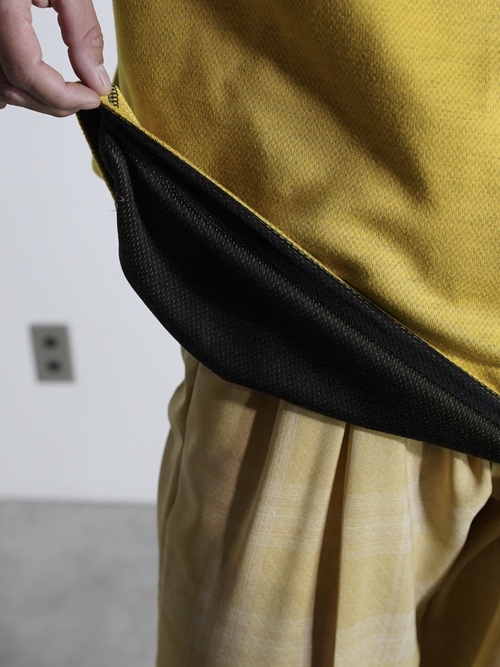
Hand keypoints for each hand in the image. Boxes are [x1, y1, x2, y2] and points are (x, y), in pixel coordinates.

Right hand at [0, 0, 111, 116]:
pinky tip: (32, 85)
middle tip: (84, 96)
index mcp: (0, 7)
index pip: (27, 72)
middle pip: (12, 88)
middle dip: (53, 102)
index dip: (63, 96)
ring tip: (63, 92)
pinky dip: (9, 88)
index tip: (92, 96)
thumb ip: (82, 31)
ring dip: (31, 99)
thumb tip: (96, 79)